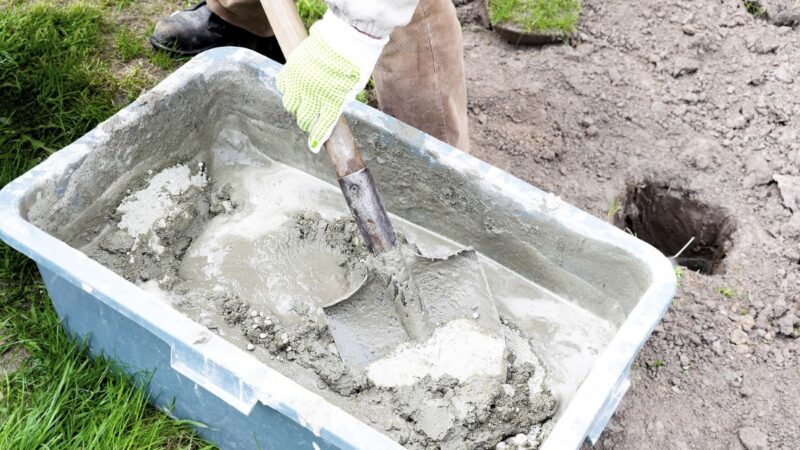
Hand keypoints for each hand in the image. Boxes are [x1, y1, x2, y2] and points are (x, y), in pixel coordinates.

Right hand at [276, 12, 386, 152]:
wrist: (345, 36)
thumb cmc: (354, 61)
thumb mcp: (352, 88)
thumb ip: (339, 102)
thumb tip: (325, 114)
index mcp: (333, 101)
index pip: (322, 126)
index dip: (316, 138)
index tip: (312, 147)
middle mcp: (314, 94)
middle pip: (304, 118)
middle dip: (306, 122)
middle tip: (308, 119)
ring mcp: (300, 82)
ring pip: (290, 105)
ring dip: (296, 106)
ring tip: (302, 100)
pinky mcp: (291, 69)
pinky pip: (282, 86)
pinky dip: (287, 89)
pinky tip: (295, 85)